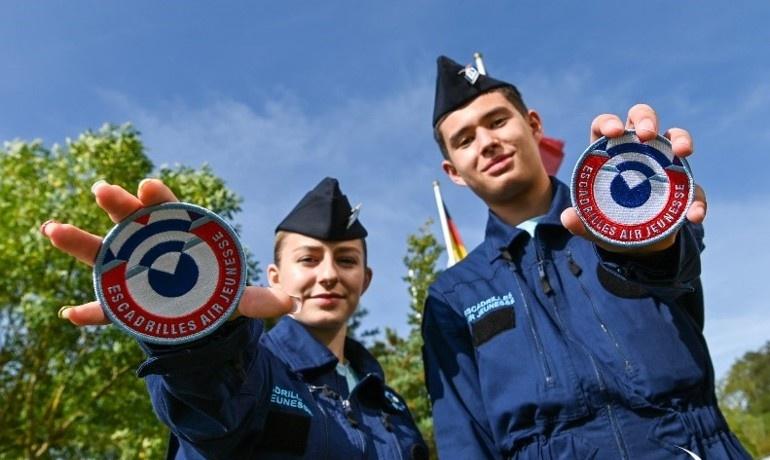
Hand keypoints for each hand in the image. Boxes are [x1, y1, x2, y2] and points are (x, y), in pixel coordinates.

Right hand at [42, 178, 294, 325]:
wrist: (194, 309)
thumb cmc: (212, 289)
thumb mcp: (235, 296)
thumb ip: (258, 299)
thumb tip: (290, 301)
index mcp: (178, 235)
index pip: (168, 210)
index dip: (159, 199)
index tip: (148, 185)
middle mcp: (148, 246)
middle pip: (131, 222)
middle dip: (118, 205)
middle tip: (103, 188)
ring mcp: (130, 272)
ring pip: (102, 254)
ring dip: (79, 241)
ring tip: (53, 228)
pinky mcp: (122, 302)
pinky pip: (102, 306)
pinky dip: (88, 311)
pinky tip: (71, 314)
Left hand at [560, 104, 706, 252]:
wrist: (636, 243)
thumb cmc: (609, 222)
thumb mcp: (592, 224)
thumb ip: (580, 221)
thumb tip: (568, 218)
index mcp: (607, 152)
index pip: (605, 126)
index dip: (609, 122)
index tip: (613, 132)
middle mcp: (636, 149)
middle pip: (641, 118)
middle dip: (645, 118)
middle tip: (646, 135)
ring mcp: (663, 161)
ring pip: (675, 135)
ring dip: (681, 138)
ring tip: (683, 152)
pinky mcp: (684, 184)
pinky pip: (695, 187)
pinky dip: (696, 201)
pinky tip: (694, 216)